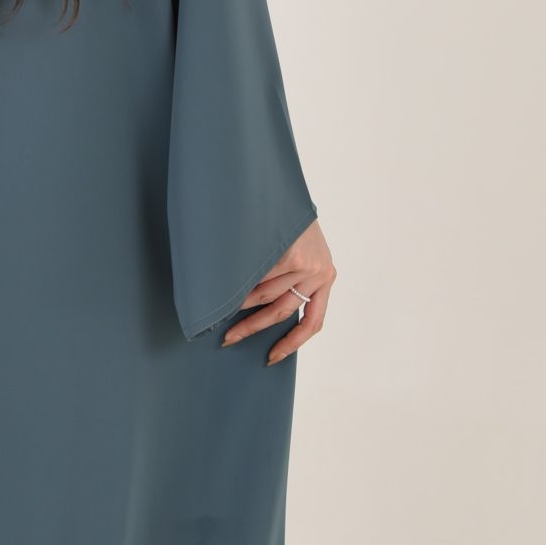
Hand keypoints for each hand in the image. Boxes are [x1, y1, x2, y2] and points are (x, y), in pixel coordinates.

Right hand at [221, 219, 335, 364]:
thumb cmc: (287, 220)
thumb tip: (258, 310)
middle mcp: (319, 273)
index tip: (271, 358)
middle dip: (251, 328)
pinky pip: (255, 276)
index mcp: (325, 277)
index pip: (313, 322)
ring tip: (220, 299)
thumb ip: (290, 277)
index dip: (292, 343)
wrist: (283, 186)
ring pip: (263, 293)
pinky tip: (223, 279)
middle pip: (280, 312)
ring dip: (239, 300)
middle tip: (228, 339)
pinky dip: (237, 281)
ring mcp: (305, 263)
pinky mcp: (288, 254)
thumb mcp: (300, 250)